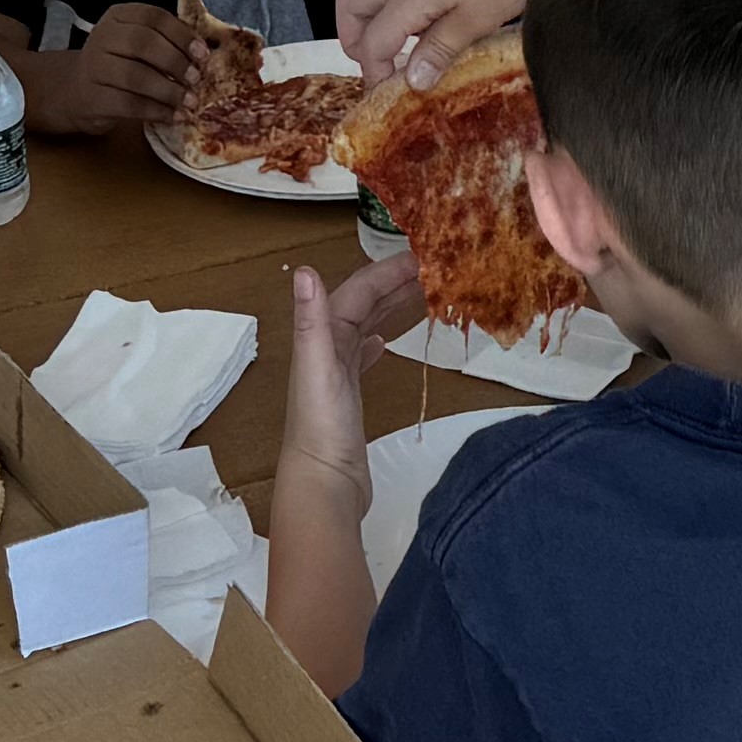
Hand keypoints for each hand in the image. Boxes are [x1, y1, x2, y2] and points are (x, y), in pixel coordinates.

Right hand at [22, 3, 197, 132]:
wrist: (76, 90)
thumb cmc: (119, 63)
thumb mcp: (136, 44)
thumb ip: (165, 43)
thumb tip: (203, 58)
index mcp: (119, 16)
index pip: (154, 17)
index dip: (182, 35)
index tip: (203, 54)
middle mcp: (103, 36)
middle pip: (144, 43)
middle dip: (175, 62)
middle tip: (197, 79)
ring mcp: (93, 67)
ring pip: (136, 76)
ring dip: (169, 91)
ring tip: (189, 102)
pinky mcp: (92, 97)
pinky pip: (128, 104)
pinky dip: (156, 111)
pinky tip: (173, 117)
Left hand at [284, 255, 432, 485]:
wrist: (324, 484)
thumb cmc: (323, 427)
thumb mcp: (319, 369)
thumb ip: (311, 321)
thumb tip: (305, 270)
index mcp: (321, 337)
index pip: (358, 291)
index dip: (388, 271)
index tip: (425, 256)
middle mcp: (326, 349)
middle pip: (362, 304)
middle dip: (393, 283)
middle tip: (435, 269)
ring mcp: (336, 373)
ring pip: (364, 326)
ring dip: (389, 307)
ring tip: (422, 294)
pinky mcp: (347, 396)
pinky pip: (362, 355)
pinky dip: (375, 341)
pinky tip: (383, 341)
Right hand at [339, 0, 548, 84]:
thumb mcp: (476, 18)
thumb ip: (439, 49)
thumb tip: (409, 81)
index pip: (371, 42)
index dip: (375, 73)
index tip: (389, 98)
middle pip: (349, 5)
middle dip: (354, 41)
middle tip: (380, 69)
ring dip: (373, 26)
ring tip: (402, 55)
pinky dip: (394, 13)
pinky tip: (425, 31)